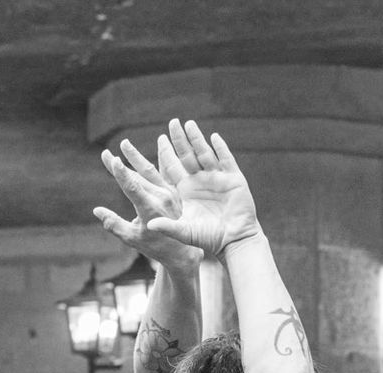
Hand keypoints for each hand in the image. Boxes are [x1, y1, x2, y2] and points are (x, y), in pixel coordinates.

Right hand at [91, 135, 201, 271]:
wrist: (183, 250)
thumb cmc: (155, 247)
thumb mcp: (132, 239)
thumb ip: (114, 224)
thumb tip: (97, 210)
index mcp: (150, 210)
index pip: (132, 188)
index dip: (121, 173)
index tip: (111, 159)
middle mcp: (161, 198)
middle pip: (137, 177)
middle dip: (121, 164)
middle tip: (105, 153)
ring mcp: (169, 193)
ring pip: (150, 171)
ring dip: (136, 157)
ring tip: (125, 144)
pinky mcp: (174, 191)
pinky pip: (165, 171)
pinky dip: (161, 156)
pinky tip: (160, 142)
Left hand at [144, 119, 261, 257]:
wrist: (234, 240)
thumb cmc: (208, 238)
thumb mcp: (184, 232)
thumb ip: (168, 226)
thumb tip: (149, 226)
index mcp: (185, 191)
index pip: (171, 168)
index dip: (165, 154)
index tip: (159, 138)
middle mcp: (199, 181)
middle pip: (187, 156)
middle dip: (179, 140)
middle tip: (172, 122)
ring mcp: (217, 178)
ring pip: (205, 153)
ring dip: (197, 139)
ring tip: (188, 124)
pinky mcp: (233, 179)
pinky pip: (226, 159)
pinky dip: (221, 148)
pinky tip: (214, 137)